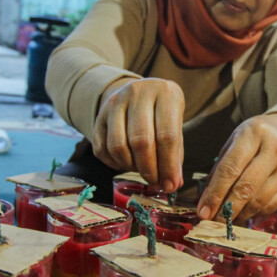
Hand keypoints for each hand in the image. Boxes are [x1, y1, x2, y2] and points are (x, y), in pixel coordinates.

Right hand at [93, 77, 184, 191]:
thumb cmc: (163, 113)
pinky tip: (127, 163)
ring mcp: (115, 102)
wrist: (141, 92)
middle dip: (149, 169)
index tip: (170, 184)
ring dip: (131, 167)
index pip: (167, 135)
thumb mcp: (176, 125)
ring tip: (142, 170)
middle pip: (140, 141)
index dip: (168, 165)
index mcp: (165, 93)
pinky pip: (102, 149)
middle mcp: (137, 93)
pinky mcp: (99, 115)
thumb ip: (175, 154)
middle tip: (156, 182)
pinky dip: (115, 164)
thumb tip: (171, 184)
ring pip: (118, 146)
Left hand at [197, 113, 276, 223]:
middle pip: (247, 186)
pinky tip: (242, 215)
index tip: (203, 212)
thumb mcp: (232, 144)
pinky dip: (254, 214)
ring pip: (260, 199)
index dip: (215, 193)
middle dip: (227, 208)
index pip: (231, 168)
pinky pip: (271, 205)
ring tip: (226, 221)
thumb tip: (204, 202)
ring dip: (240, 214)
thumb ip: (219, 170)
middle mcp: (274, 149)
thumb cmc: (251, 140)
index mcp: (254, 134)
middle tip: (213, 222)